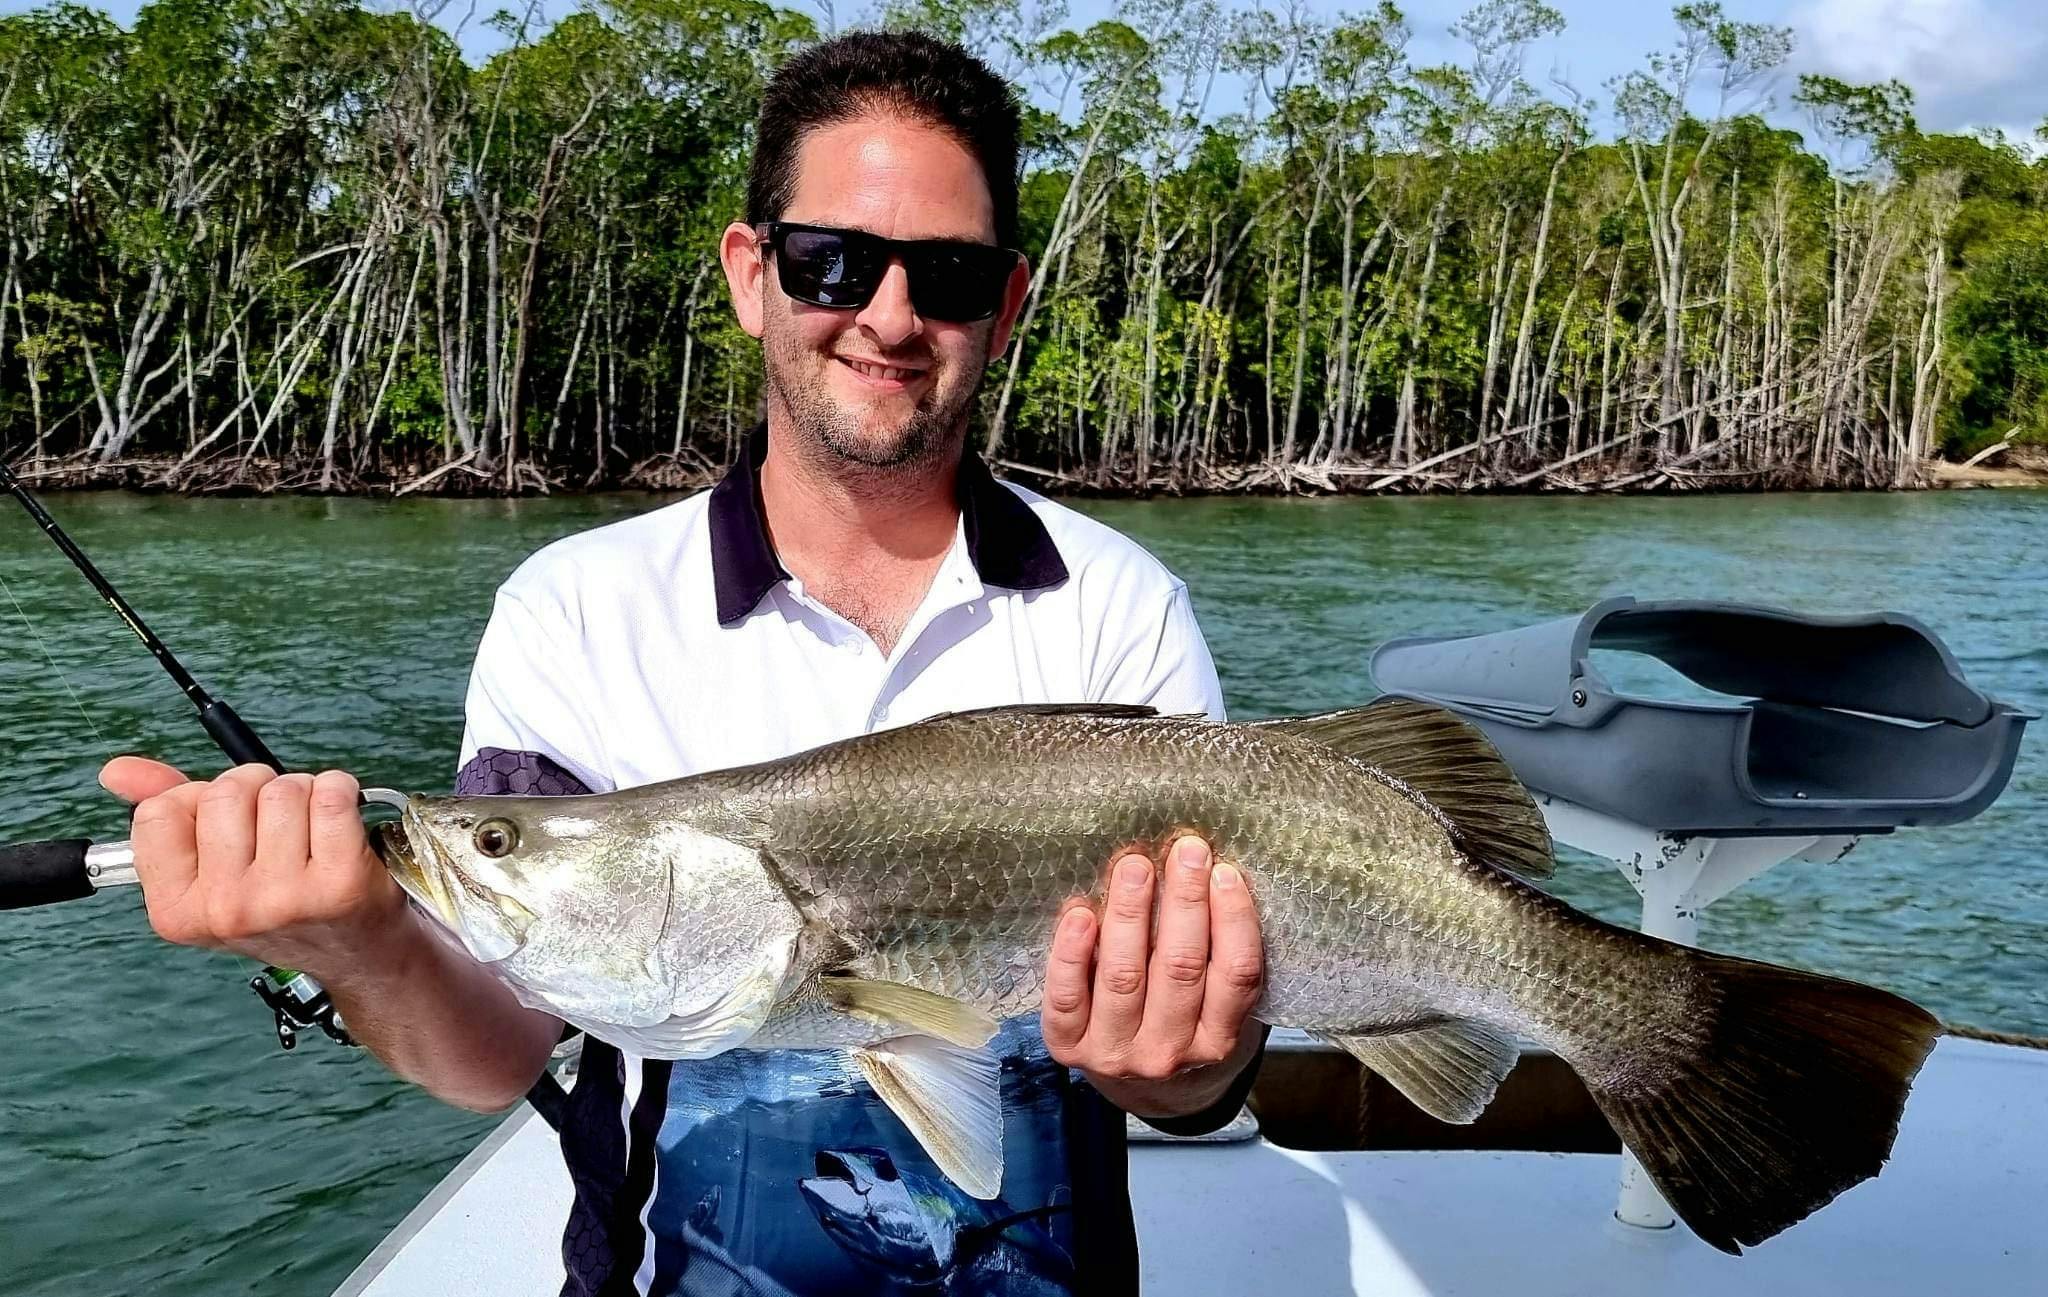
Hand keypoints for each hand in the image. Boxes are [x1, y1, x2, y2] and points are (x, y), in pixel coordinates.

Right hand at [101, 757, 409, 976]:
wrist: (361, 953)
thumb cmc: (285, 903)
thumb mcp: (215, 872)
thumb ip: (165, 818)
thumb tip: (117, 771)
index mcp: (177, 911)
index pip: (159, 813)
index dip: (196, 799)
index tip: (227, 823)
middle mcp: (225, 911)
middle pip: (225, 791)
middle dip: (257, 790)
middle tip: (278, 827)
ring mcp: (282, 899)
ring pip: (281, 789)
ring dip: (304, 792)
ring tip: (313, 831)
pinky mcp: (339, 883)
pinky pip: (331, 794)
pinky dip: (343, 791)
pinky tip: (344, 823)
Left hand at [1041, 834, 1263, 1108]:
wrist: (1141, 1088)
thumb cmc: (1184, 1020)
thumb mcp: (1216, 1003)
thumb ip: (1216, 954)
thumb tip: (1209, 872)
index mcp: (1218, 1041)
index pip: (1235, 976)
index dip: (1233, 920)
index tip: (1224, 872)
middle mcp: (1168, 1053)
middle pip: (1179, 968)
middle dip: (1184, 902)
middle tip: (1185, 851)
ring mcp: (1116, 1053)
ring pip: (1124, 976)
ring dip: (1129, 914)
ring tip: (1135, 867)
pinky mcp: (1069, 1046)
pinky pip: (1067, 998)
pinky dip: (1071, 954)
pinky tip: (1080, 914)